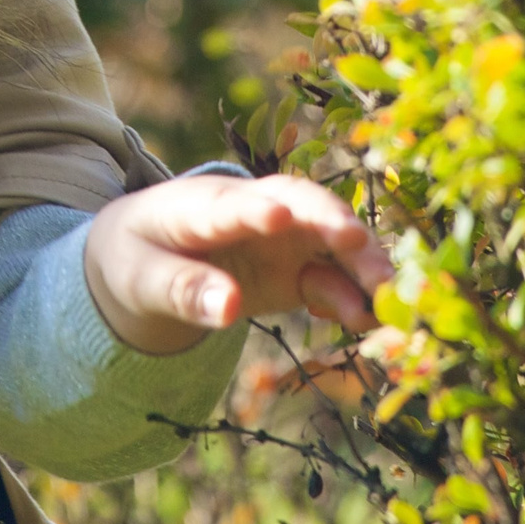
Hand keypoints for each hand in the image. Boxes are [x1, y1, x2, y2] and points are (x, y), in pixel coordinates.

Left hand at [83, 173, 392, 354]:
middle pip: (301, 205)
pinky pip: (330, 277)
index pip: (229, 203)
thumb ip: (182, 290)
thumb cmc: (138, 258)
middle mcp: (253, 209)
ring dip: (361, 264)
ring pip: (329, 238)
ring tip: (386, 300)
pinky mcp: (295, 267)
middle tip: (363, 253)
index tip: (278, 219)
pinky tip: (365, 320)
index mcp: (199, 205)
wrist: (147, 256)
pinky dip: (351, 296)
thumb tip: (225, 309)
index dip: (254, 209)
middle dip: (334, 224)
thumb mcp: (142, 279)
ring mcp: (281, 235)